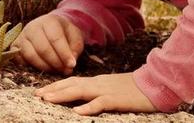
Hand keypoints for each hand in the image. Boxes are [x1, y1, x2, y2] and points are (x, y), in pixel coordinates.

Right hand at [10, 13, 83, 75]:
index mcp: (49, 20)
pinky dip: (31, 67)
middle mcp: (32, 27)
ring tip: (56, 70)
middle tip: (65, 70)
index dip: (64, 54)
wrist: (51, 27)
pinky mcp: (15, 46)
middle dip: (55, 63)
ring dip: (44, 67)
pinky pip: (20, 60)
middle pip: (42, 48)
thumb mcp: (75, 36)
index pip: (55, 38)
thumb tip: (70, 64)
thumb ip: (75, 48)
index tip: (72, 65)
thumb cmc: (65, 33)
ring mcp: (22, 36)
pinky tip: (43, 69)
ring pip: (30, 56)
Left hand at [34, 72, 157, 115]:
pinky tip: (78, 112)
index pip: (73, 81)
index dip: (57, 85)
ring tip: (48, 99)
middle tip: (37, 94)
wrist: (156, 84)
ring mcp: (107, 90)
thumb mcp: (114, 89)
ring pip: (81, 91)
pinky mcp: (117, 99)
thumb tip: (84, 99)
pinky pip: (100, 103)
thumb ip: (99, 91)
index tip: (42, 91)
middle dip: (53, 89)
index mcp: (98, 81)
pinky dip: (88, 107)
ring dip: (63, 95)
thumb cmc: (136, 90)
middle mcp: (99, 83)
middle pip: (72, 84)